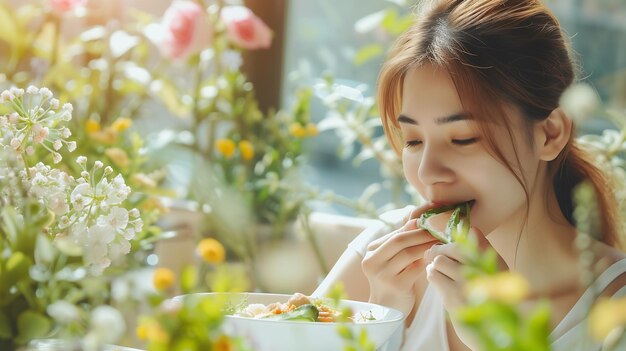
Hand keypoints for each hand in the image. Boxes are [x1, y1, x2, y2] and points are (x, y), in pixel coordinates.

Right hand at [361, 203, 440, 315]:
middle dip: (420, 234)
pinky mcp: (396, 286)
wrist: (387, 309)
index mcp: (370, 253)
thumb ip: (400, 240)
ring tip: (439, 242)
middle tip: (437, 230)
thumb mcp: (391, 260)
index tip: (429, 223)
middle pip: (399, 241)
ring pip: (409, 253)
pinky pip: (416, 268)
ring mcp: (383, 275)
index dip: (412, 228)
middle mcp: (372, 263)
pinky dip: (427, 260)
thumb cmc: (392, 280)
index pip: (394, 235)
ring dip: (426, 245)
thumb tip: (415, 219)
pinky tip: (435, 257)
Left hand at [424, 226, 505, 350]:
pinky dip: (432, 275)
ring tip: (439, 270)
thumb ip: (482, 248)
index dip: (450, 243)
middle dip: (439, 252)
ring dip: (435, 264)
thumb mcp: (494, 269)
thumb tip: (471, 228)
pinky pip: (434, 275)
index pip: (468, 241)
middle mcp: (482, 271)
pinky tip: (438, 280)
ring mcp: (467, 285)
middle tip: (435, 256)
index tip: (444, 247)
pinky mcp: (454, 298)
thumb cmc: (492, 293)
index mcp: (495, 262)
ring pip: (439, 260)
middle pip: (450, 249)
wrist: (493, 328)